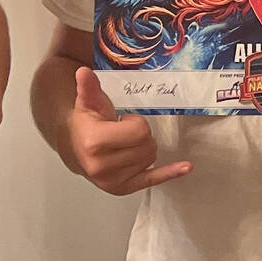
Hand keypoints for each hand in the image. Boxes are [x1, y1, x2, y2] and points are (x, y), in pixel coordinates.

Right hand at [67, 67, 188, 195]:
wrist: (75, 146)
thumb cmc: (87, 124)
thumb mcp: (88, 103)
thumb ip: (88, 87)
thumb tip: (83, 72)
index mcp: (95, 143)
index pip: (139, 131)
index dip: (135, 123)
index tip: (122, 121)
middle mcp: (102, 166)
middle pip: (148, 146)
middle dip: (141, 135)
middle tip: (124, 132)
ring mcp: (112, 181)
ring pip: (151, 158)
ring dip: (144, 148)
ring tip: (125, 143)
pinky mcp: (122, 188)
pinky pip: (152, 180)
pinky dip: (169, 173)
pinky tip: (185, 167)